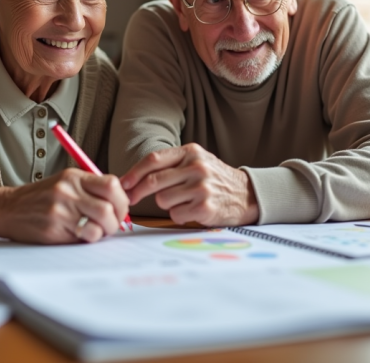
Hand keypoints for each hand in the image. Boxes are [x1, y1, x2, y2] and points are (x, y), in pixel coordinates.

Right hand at [0, 168, 128, 243]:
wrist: (7, 209)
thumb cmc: (39, 199)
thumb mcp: (64, 184)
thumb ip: (89, 189)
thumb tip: (120, 202)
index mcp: (74, 177)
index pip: (112, 184)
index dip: (122, 200)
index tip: (119, 208)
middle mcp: (68, 191)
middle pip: (110, 207)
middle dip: (116, 220)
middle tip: (111, 225)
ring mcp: (61, 210)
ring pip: (101, 224)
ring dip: (104, 232)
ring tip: (95, 231)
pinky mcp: (55, 228)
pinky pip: (85, 236)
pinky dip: (88, 238)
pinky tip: (80, 235)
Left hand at [119, 144, 258, 226]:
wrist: (246, 194)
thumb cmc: (214, 178)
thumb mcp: (196, 160)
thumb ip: (170, 164)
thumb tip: (133, 178)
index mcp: (191, 152)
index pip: (154, 160)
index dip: (134, 172)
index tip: (123, 183)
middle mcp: (196, 167)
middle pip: (154, 181)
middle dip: (138, 192)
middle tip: (130, 199)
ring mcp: (201, 188)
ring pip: (163, 200)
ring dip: (167, 204)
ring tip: (182, 201)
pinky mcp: (205, 207)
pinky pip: (176, 215)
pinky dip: (179, 215)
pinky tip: (192, 211)